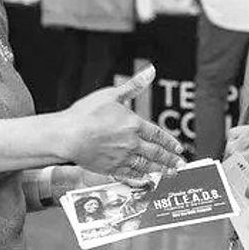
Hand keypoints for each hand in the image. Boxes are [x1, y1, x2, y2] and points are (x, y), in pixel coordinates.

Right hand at [58, 65, 184, 180]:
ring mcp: (122, 157)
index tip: (179, 148)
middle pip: (156, 152)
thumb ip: (133, 86)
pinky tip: (147, 178)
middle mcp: (131, 142)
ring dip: (160, 169)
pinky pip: (131, 174)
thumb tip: (150, 71)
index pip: (158, 135)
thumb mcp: (111, 94)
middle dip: (170, 159)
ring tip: (169, 172)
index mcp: (133, 124)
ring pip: (146, 165)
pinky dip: (142, 177)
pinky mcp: (111, 168)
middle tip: (180, 164)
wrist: (67, 135)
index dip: (170, 142)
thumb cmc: (85, 113)